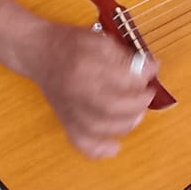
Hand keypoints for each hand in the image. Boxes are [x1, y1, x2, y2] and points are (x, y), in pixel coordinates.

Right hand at [23, 24, 156, 159]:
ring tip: (137, 114)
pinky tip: (114, 148)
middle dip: (137, 103)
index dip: (143, 77)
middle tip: (148, 95)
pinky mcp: (65, 119)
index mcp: (85, 65)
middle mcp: (75, 89)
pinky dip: (97, 149)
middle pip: (110, 106)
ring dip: (124, 124)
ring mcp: (69, 107)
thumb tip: (151, 68)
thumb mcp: (101, 40)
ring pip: (97, 126)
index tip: (152, 71)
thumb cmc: (71, 44)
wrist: (39, 52)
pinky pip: (79, 140)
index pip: (120, 77)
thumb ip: (126, 56)